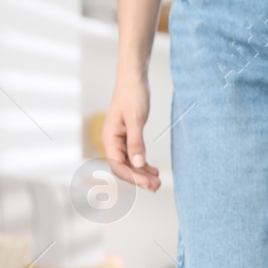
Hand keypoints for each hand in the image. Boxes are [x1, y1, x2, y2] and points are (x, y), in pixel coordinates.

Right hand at [103, 75, 160, 191]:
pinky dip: (143, 165)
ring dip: (142, 174)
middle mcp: (112, 142)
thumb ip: (136, 142)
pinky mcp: (128, 138)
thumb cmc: (132, 95)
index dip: (132, 177)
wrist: (133, 80)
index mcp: (109, 138)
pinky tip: (154, 171)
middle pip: (124, 168)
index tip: (147, 183)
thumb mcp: (136, 119)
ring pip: (130, 164)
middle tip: (156, 187)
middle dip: (139, 179)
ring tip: (157, 182)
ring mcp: (120, 141)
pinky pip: (134, 157)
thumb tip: (138, 164)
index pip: (117, 165)